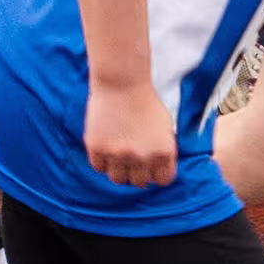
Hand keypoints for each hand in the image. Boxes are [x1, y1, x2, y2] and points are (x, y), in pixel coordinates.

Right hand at [81, 64, 179, 192]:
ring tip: (118, 157)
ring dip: (119, 170)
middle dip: (137, 172)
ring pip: (118, 179)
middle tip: (132, 160)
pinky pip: (99, 167)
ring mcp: (119, 154)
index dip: (157, 173)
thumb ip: (163, 151)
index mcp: (164, 152)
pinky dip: (102, 160)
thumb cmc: (145, 100)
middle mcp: (143, 157)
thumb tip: (157, 170)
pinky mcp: (98, 148)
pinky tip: (105, 147)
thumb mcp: (165, 126)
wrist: (122, 81)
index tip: (151, 167)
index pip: (162, 180)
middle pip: (139, 182)